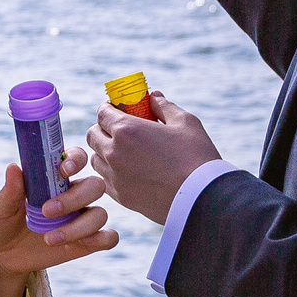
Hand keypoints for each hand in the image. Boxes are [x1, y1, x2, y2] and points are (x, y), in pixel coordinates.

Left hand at [0, 153, 117, 296]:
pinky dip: (100, 239)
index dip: (77, 159)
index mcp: (53, 178)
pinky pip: (108, 238)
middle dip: (75, 198)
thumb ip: (11, 190)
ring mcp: (80, 218)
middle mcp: (72, 195)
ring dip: (78, 226)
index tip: (63, 170)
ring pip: (100, 214)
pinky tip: (77, 245)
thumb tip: (14, 167)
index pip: (76, 158)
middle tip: (46, 211)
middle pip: (95, 185)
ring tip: (48, 238)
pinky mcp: (85, 242)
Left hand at [84, 93, 221, 225]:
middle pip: (93, 135)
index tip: (120, 110)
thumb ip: (164, 106)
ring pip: (96, 159)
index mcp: (126, 130)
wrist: (203, 199)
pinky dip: (112, 173)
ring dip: (105, 152)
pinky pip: (105, 180)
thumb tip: (153, 97)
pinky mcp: (121, 197)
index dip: (110, 109)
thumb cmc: (197, 157)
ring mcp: (115, 177)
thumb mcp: (185, 123)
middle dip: (103, 129)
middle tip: (121, 130)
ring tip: (126, 152)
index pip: (102, 113)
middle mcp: (114, 153)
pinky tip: (130, 171)